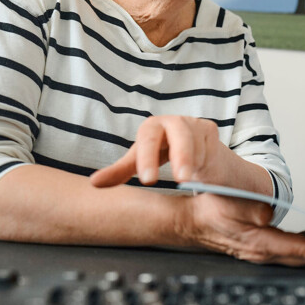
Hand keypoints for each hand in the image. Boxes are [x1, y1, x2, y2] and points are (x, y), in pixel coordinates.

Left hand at [89, 115, 236, 187]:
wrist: (191, 153)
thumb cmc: (162, 155)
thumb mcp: (141, 164)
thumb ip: (120, 172)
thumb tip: (94, 183)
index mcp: (151, 127)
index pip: (148, 138)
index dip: (147, 158)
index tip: (148, 180)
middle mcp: (173, 121)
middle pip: (179, 134)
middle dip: (181, 156)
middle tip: (181, 180)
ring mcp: (194, 123)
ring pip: (197, 143)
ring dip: (193, 163)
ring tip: (188, 179)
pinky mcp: (211, 129)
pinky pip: (210, 147)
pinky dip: (205, 162)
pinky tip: (201, 172)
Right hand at [181, 193, 304, 265]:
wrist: (188, 220)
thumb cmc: (209, 208)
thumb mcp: (235, 202)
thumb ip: (258, 208)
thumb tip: (276, 213)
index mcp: (262, 244)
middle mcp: (265, 253)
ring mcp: (263, 253)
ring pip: (301, 255)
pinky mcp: (260, 247)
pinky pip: (291, 248)